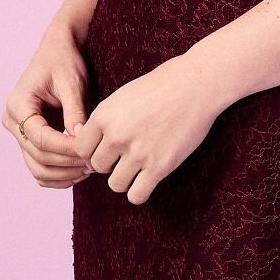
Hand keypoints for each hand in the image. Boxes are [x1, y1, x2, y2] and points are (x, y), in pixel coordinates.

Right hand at [4, 22, 93, 188]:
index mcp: (18, 105)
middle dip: (67, 163)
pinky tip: (80, 170)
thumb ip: (75, 110)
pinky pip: (40, 166)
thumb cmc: (64, 60)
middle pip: (38, 156)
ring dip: (63, 174)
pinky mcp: (31, 140)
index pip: (40, 138)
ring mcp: (20, 133)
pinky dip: (59, 174)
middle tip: (95, 162)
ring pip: (37, 168)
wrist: (59, 50)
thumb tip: (80, 140)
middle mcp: (13, 122)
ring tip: (90, 168)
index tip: (90, 151)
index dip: (66, 148)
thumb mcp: (72, 81)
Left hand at [70, 54, 218, 204]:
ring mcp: (138, 152)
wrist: (198, 83)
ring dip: (126, 178)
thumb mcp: (124, 95)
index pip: (81, 148)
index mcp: (105, 114)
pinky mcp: (159, 166)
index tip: (108, 148)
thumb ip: (106, 120)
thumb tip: (89, 146)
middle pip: (97, 167)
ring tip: (140, 164)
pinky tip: (150, 177)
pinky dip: (141, 190)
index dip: (93, 150)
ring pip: (115, 184)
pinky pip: (137, 195)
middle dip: (111, 162)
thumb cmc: (164, 85)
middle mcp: (117, 135)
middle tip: (129, 153)